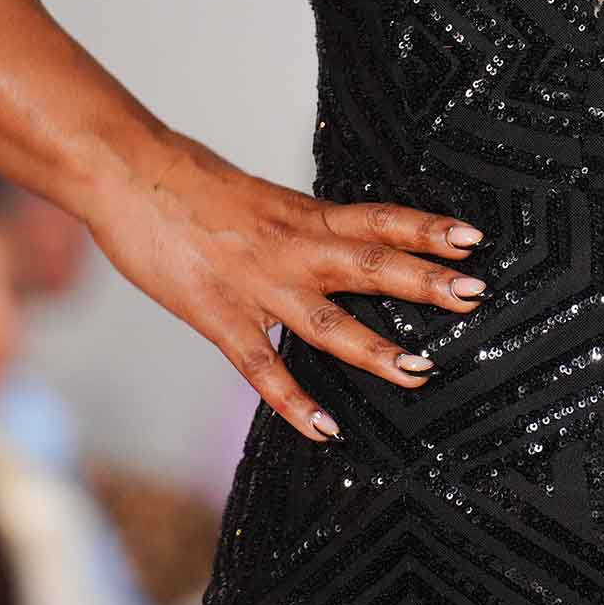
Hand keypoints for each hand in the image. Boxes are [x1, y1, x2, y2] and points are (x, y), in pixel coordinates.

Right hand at [86, 130, 489, 440]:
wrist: (128, 175)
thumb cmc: (191, 185)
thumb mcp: (264, 198)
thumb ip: (302, 226)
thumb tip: (339, 239)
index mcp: (304, 215)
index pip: (380, 219)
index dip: (427, 228)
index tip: (474, 238)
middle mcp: (291, 248)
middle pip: (369, 263)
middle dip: (423, 281)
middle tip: (475, 294)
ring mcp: (256, 285)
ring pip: (326, 321)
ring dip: (375, 348)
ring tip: (420, 371)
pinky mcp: (218, 316)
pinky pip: (262, 366)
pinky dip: (294, 400)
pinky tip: (325, 429)